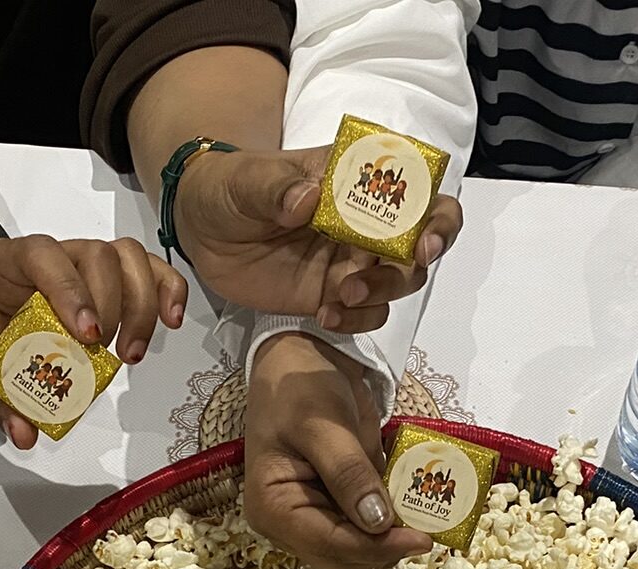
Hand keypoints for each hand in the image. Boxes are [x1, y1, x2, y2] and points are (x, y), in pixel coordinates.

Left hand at [0, 235, 187, 447]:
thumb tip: (25, 432)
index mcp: (5, 264)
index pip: (44, 255)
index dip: (70, 289)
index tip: (88, 336)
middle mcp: (49, 255)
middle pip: (97, 254)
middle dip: (113, 306)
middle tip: (109, 356)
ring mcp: (81, 265)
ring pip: (128, 258)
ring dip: (142, 305)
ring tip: (132, 354)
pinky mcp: (108, 283)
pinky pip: (147, 272)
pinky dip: (166, 291)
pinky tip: (171, 323)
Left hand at [173, 146, 461, 330]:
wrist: (200, 228)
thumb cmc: (230, 187)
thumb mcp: (246, 179)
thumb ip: (275, 187)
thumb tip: (308, 198)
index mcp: (356, 180)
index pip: (418, 189)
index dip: (437, 215)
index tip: (423, 241)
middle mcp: (365, 220)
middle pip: (419, 242)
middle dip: (413, 265)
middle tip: (379, 276)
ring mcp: (352, 260)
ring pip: (398, 282)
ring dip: (381, 294)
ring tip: (339, 298)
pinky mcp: (333, 295)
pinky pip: (366, 314)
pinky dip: (356, 320)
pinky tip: (324, 316)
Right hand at [243, 331, 430, 568]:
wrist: (298, 361)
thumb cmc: (300, 387)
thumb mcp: (324, 423)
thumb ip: (350, 473)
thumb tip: (379, 522)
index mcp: (273, 508)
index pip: (331, 545)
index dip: (378, 548)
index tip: (422, 538)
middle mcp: (287, 526)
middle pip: (345, 561)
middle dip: (385, 550)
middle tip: (427, 527)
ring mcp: (309, 522)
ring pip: (357, 556)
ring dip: (389, 543)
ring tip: (419, 516)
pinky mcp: (331, 512)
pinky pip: (363, 535)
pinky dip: (388, 529)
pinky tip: (408, 508)